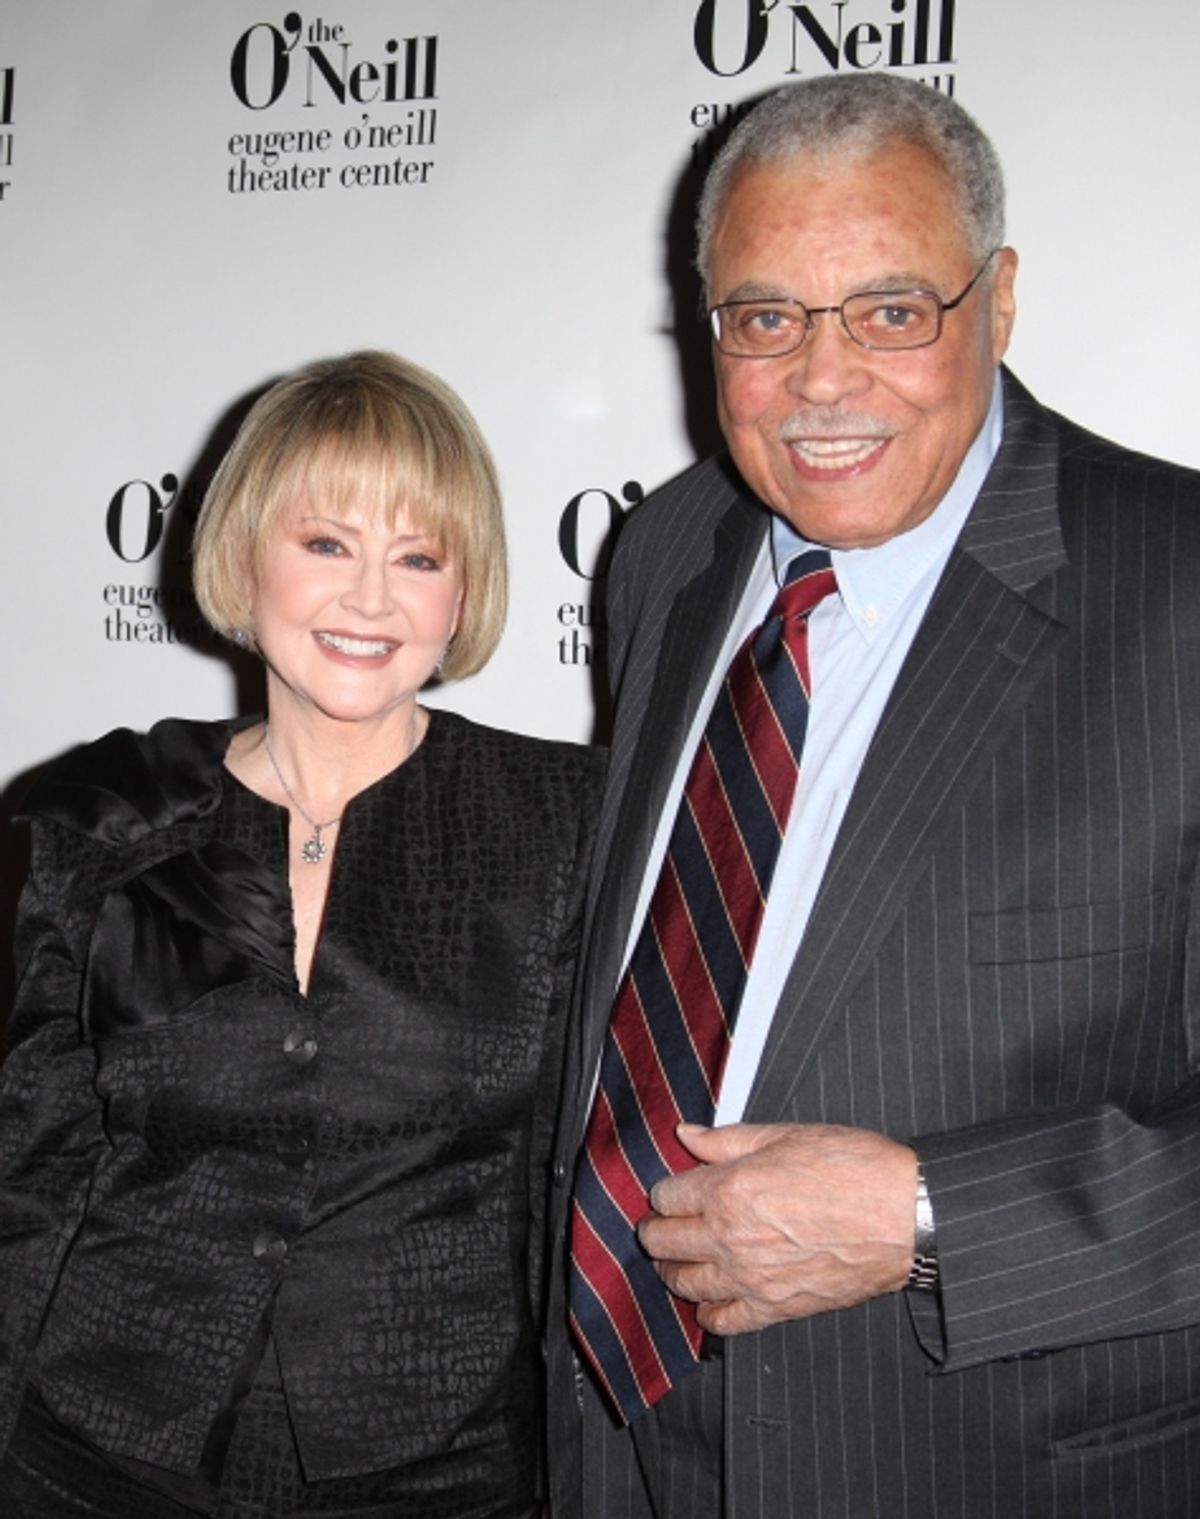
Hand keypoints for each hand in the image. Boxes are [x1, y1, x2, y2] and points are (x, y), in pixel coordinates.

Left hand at [638, 1121, 917, 1334]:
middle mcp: (731, 1238)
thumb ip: (728, 1140)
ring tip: (681, 1257)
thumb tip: (687, 1135)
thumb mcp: (787, 1135)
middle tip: (664, 1222)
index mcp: (729, 1190)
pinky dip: (709, 1312)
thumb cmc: (854, 1168)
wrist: (906, 1215)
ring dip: (674, 1269)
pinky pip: (723, 1322)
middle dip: (658, 1229)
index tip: (674, 1189)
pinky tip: (712, 1296)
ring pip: (685, 1283)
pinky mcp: (777, 1308)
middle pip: (664, 1241)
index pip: (667, 1196)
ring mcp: (752, 1279)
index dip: (666, 1190)